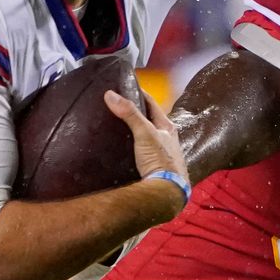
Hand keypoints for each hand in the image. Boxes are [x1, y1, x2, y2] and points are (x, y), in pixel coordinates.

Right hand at [106, 89, 186, 207]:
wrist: (166, 192)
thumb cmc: (160, 161)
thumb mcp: (144, 133)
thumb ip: (130, 114)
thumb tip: (111, 95)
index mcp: (168, 128)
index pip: (152, 104)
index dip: (140, 94)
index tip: (126, 87)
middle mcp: (168, 140)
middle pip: (150, 121)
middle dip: (136, 114)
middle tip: (119, 107)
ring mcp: (162, 154)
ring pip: (146, 137)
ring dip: (135, 132)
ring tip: (118, 128)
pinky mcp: (155, 167)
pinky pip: (142, 153)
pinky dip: (133, 148)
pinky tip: (123, 150)